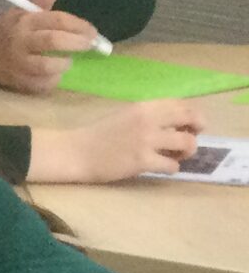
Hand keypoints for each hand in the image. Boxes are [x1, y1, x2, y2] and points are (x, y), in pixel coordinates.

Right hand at [0, 0, 97, 94]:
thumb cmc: (9, 30)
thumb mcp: (21, 12)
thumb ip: (40, 0)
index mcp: (25, 22)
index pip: (57, 20)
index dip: (79, 26)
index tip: (92, 32)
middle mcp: (21, 41)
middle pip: (53, 41)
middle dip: (76, 43)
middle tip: (89, 45)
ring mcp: (18, 63)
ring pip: (47, 66)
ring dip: (64, 63)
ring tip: (69, 61)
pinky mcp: (17, 81)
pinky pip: (40, 84)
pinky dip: (53, 80)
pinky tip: (55, 74)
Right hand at [31, 100, 204, 182]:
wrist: (75, 152)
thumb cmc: (98, 134)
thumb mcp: (125, 115)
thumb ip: (149, 115)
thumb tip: (175, 124)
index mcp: (144, 107)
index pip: (182, 105)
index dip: (193, 114)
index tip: (191, 124)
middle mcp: (149, 120)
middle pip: (191, 120)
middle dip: (197, 130)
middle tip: (189, 140)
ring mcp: (146, 141)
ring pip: (187, 144)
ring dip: (186, 151)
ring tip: (175, 156)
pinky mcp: (142, 161)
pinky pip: (172, 166)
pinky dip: (170, 168)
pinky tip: (160, 167)